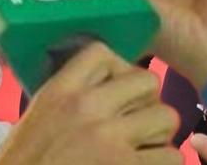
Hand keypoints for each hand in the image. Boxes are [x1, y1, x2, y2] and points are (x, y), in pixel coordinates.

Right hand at [0, 42, 180, 164]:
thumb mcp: (36, 119)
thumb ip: (69, 99)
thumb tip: (109, 88)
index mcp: (60, 92)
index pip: (102, 52)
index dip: (117, 70)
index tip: (115, 92)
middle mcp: (88, 108)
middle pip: (148, 81)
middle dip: (146, 103)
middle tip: (135, 125)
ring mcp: (110, 139)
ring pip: (167, 118)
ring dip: (158, 137)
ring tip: (143, 151)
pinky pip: (170, 158)